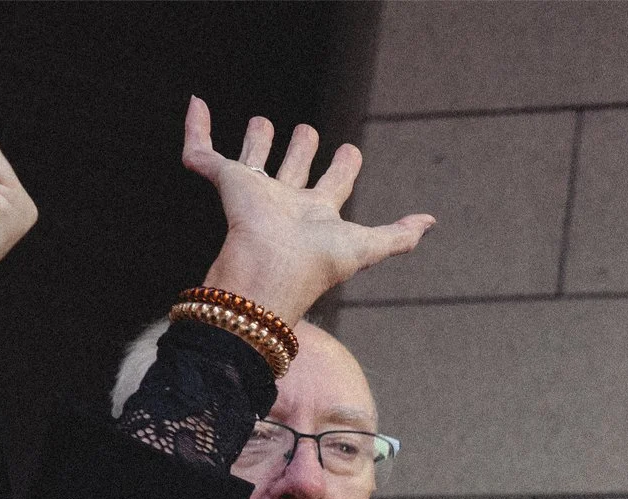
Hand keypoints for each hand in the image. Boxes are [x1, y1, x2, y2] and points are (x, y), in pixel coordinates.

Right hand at [180, 95, 431, 323]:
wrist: (270, 267)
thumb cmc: (317, 262)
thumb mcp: (367, 247)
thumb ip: (399, 236)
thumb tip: (432, 222)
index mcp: (317, 215)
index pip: (333, 186)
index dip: (343, 168)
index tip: (352, 150)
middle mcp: (285, 203)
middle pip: (294, 170)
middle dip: (300, 150)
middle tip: (307, 130)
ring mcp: (254, 191)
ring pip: (254, 158)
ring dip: (258, 140)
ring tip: (263, 120)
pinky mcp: (225, 180)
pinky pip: (203, 150)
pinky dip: (195, 128)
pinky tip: (197, 103)